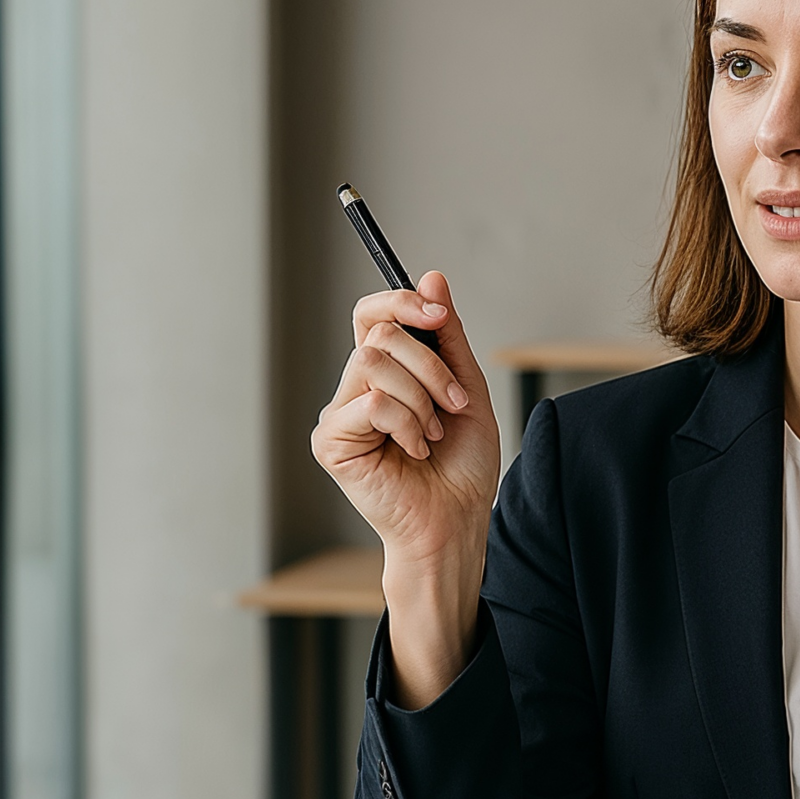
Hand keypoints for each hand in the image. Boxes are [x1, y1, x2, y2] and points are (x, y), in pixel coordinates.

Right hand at [310, 271, 501, 704]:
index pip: (373, 314)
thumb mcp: (467, 389)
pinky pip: (372, 402)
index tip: (438, 313)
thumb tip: (432, 277)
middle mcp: (356, 388)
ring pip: (375, 363)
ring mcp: (341, 414)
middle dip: (430, 363)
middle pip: (379, 332)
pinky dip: (407, 423)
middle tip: (456, 402)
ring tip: (434, 434)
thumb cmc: (462, 467)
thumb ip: (447, 337)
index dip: (401, 301)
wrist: (457, 522)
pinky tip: (415, 452)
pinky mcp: (332, 442)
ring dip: (423, 398)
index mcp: (385, 373)